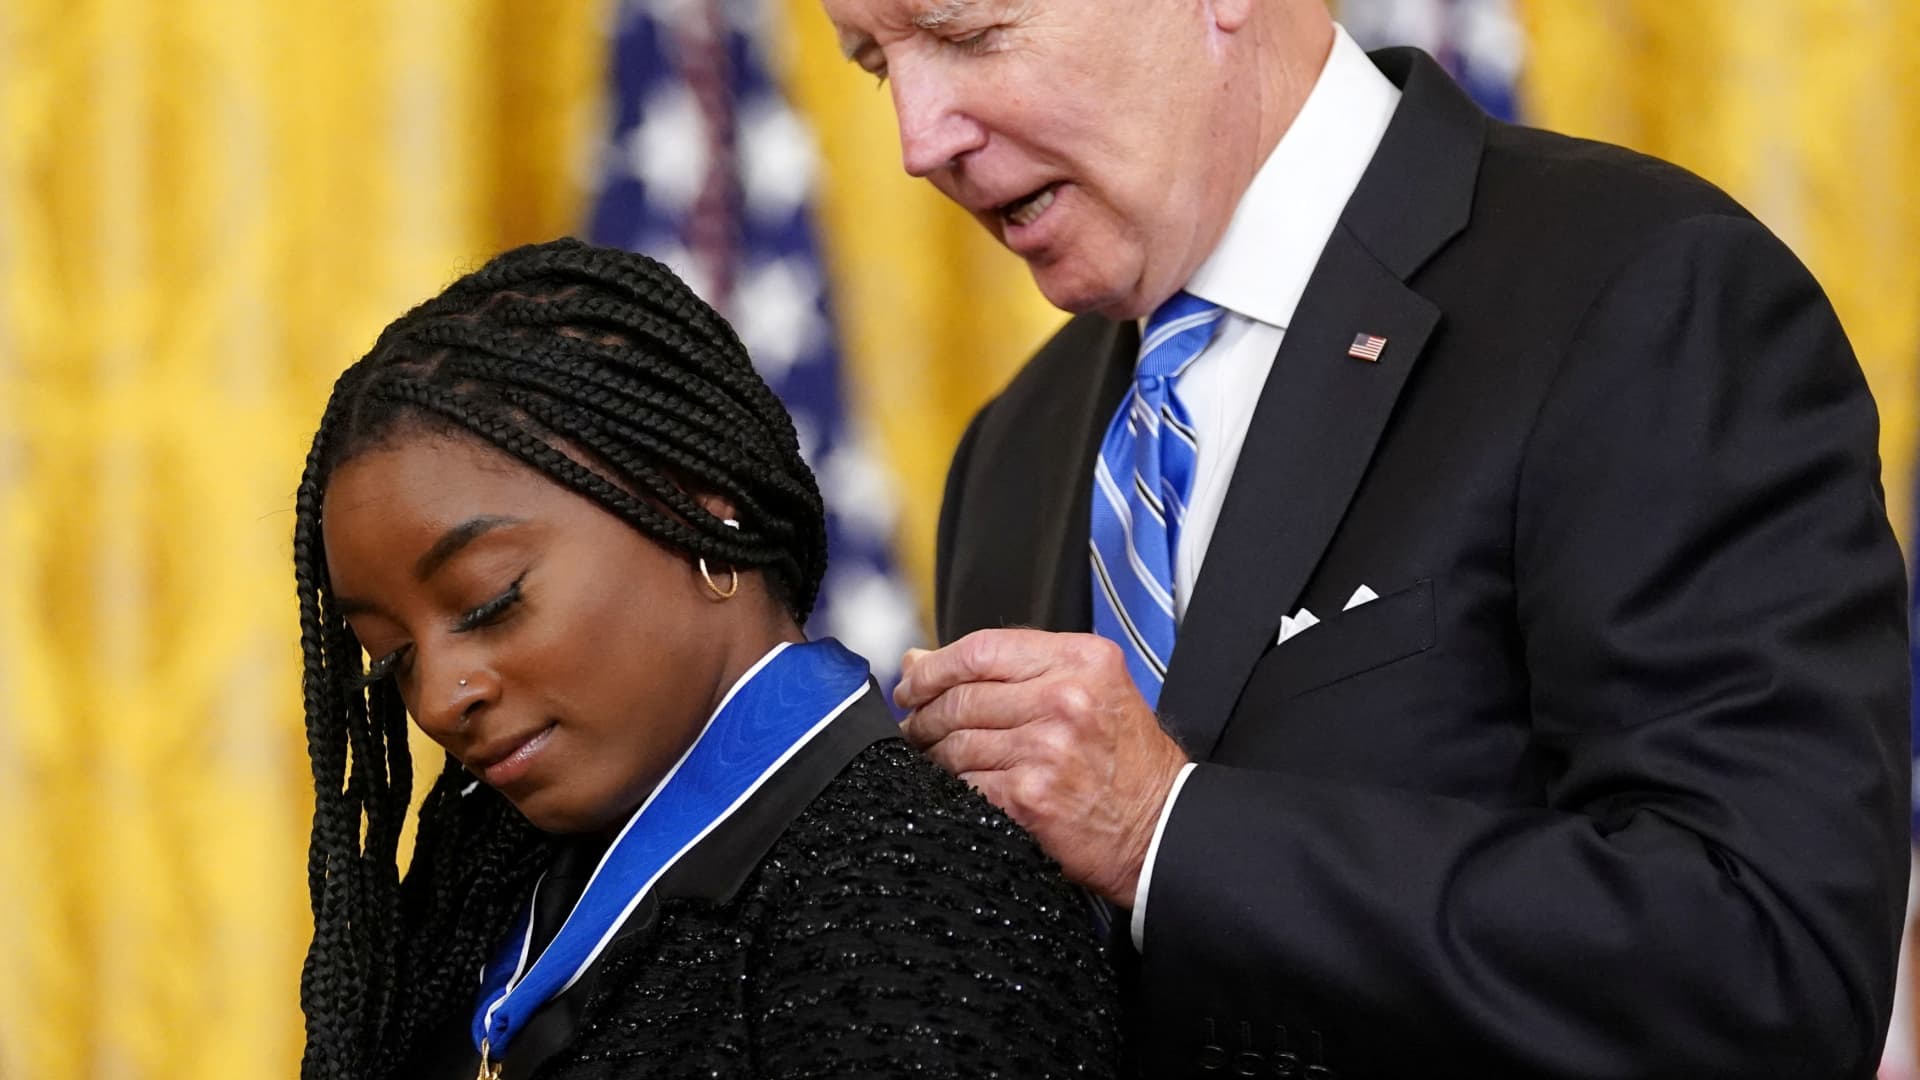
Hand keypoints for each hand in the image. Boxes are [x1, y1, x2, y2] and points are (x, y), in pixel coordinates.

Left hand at [896, 628, 1189, 905]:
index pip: (981, 648)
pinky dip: (950, 787)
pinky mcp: (1030, 797)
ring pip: (955, 742)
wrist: (1161, 827)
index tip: (912, 682)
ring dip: (931, 753)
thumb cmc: (1126, 762)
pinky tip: (952, 788)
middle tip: (914, 725)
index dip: (934, 667)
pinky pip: (964, 784)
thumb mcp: (1088, 690)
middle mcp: (1065, 699)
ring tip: (929, 757)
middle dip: (924, 714)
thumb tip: (919, 659)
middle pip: (961, 696)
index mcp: (1082, 661)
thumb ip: (1011, 669)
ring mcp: (1047, 749)